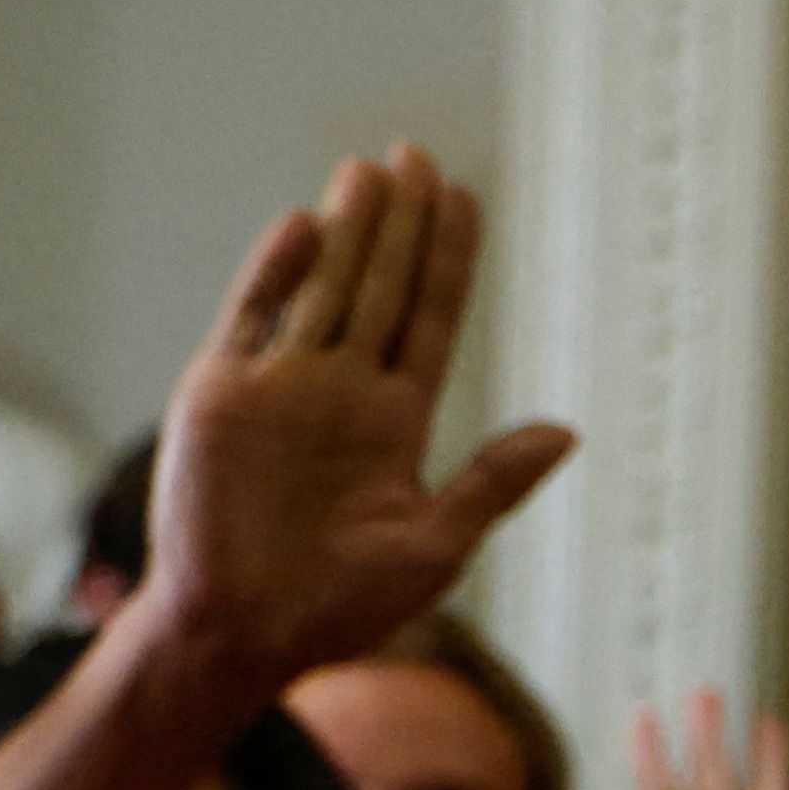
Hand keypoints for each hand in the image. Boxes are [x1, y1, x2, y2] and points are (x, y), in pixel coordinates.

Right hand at [0, 149, 570, 789]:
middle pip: (378, 288)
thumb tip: (566, 431)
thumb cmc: (343, 608)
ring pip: (322, 289)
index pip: (428, 321)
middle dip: (400, 226)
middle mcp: (340, 392)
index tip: (466, 200)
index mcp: (395, 423)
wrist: (246, 634)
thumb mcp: (436, 544)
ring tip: (372, 170)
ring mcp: (281, 386)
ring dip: (348, 231)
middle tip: (417, 155)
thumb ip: (493, 481)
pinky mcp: (222, 392)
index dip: (447, 262)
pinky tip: (308, 227)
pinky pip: (253, 319)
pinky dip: (277, 274)